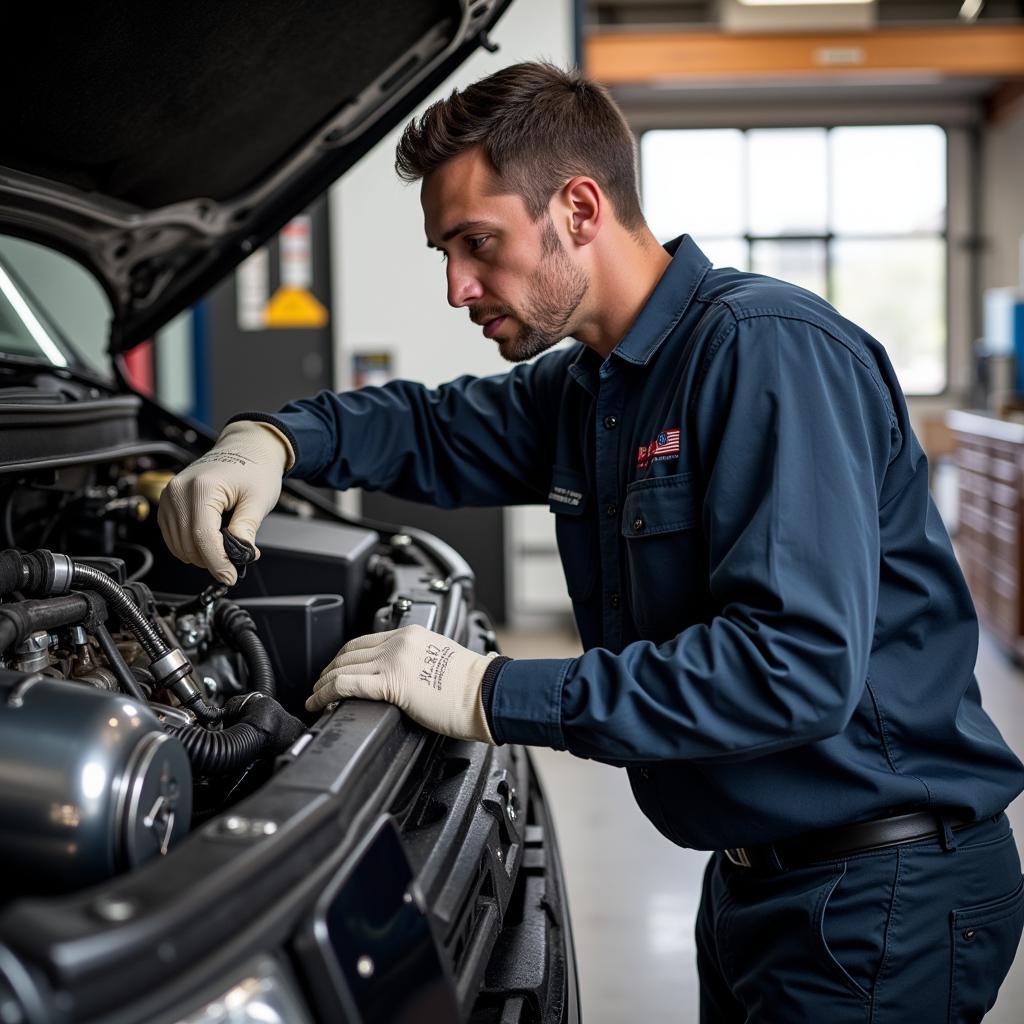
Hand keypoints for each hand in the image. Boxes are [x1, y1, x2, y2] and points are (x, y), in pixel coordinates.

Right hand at [157, 421, 292, 584]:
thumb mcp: (259, 501)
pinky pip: (174, 537)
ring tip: (227, 544)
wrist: (245, 448)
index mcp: (202, 488)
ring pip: (178, 545)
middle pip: (188, 545)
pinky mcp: (168, 503)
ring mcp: (169, 497)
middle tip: (237, 559)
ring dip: (202, 554)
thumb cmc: (254, 468)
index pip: (202, 538)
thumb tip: (238, 558)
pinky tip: (212, 539)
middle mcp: (178, 491)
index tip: (229, 577)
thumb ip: (246, 531)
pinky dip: (192, 545)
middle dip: (212, 560)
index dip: (217, 563)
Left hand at [307, 624, 495, 742]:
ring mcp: (394, 661)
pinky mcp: (391, 683)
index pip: (366, 641)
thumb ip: (417, 662)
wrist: (487, 694)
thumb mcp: (441, 659)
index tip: (337, 669)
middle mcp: (399, 643)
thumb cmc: (474, 685)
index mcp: (411, 634)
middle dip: (329, 670)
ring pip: (343, 667)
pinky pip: (346, 685)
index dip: (345, 657)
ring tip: (315, 698)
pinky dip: (326, 693)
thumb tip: (404, 679)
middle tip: (320, 685)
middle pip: (349, 652)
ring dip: (323, 684)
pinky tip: (319, 703)